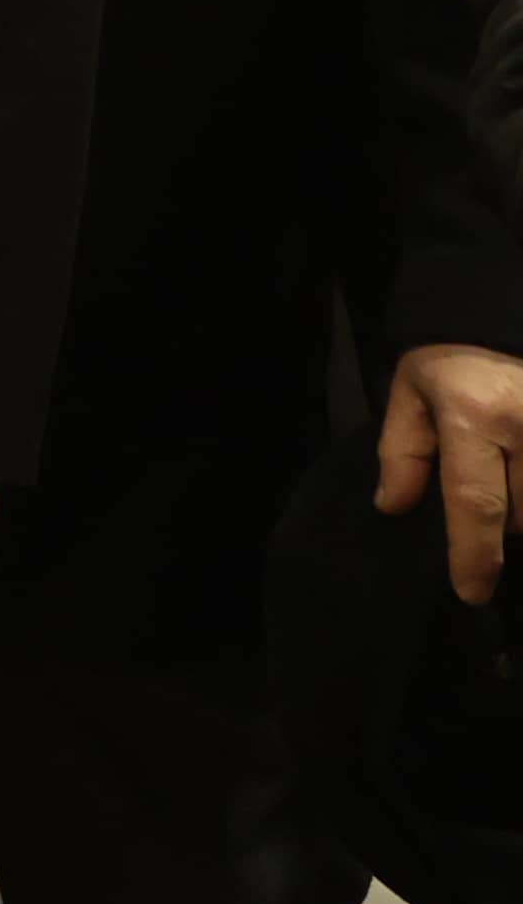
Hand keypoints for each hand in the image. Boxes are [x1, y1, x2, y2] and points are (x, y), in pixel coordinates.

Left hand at [384, 342, 522, 604]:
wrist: (507, 311)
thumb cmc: (455, 355)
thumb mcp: (413, 391)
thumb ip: (404, 450)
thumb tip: (394, 506)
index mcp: (476, 417)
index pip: (477, 503)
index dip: (475, 555)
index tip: (473, 592)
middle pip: (522, 513)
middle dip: (504, 516)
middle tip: (490, 480)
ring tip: (510, 470)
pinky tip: (520, 474)